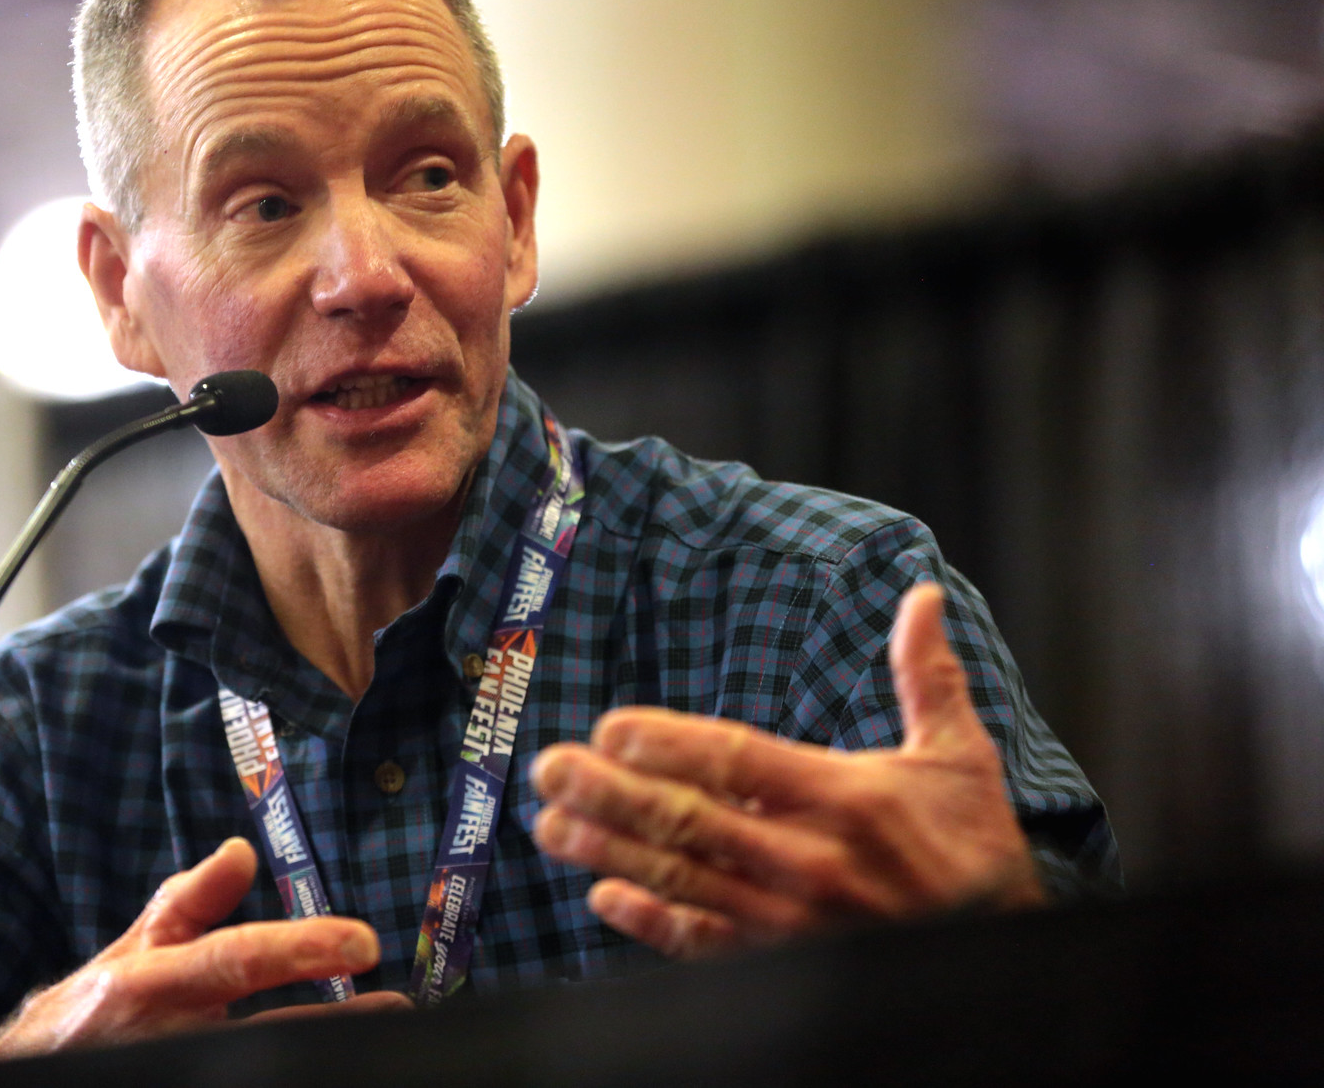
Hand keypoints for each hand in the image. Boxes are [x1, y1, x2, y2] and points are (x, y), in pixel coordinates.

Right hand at [0, 838, 406, 1063]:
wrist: (37, 1072)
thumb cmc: (94, 1012)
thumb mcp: (133, 951)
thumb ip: (188, 903)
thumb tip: (240, 850)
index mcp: (150, 985)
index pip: (234, 961)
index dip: (299, 949)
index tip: (362, 940)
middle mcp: (166, 1034)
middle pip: (264, 1032)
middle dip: (335, 1023)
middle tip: (398, 1006)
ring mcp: (178, 1066)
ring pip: (262, 1059)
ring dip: (321, 1050)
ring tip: (379, 1042)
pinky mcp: (186, 1083)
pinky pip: (249, 1075)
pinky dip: (291, 1064)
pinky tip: (333, 1060)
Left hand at [529, 583, 1044, 958]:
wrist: (1009, 946)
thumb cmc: (972, 843)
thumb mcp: (960, 755)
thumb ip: (927, 676)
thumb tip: (920, 596)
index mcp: (848, 798)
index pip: (742, 763)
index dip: (673, 746)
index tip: (611, 729)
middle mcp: (812, 860)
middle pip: (693, 821)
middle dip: (612, 794)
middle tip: (549, 769)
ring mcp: (795, 919)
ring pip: (686, 880)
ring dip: (611, 851)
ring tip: (550, 824)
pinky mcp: (788, 963)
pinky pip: (708, 944)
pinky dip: (654, 924)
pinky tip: (603, 897)